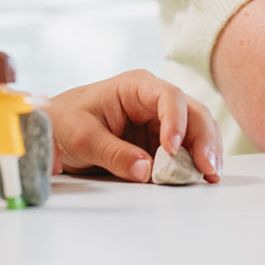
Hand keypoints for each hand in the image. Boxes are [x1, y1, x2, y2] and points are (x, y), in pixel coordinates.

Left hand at [50, 69, 222, 182]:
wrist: (53, 131)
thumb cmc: (64, 122)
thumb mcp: (82, 138)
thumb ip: (114, 154)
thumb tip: (145, 171)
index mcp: (135, 86)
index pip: (169, 97)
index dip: (177, 122)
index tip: (172, 150)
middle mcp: (154, 100)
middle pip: (192, 112)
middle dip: (204, 139)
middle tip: (208, 169)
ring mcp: (160, 121)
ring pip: (196, 131)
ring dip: (206, 152)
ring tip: (210, 176)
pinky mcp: (159, 142)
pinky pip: (185, 150)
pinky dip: (195, 163)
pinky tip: (201, 177)